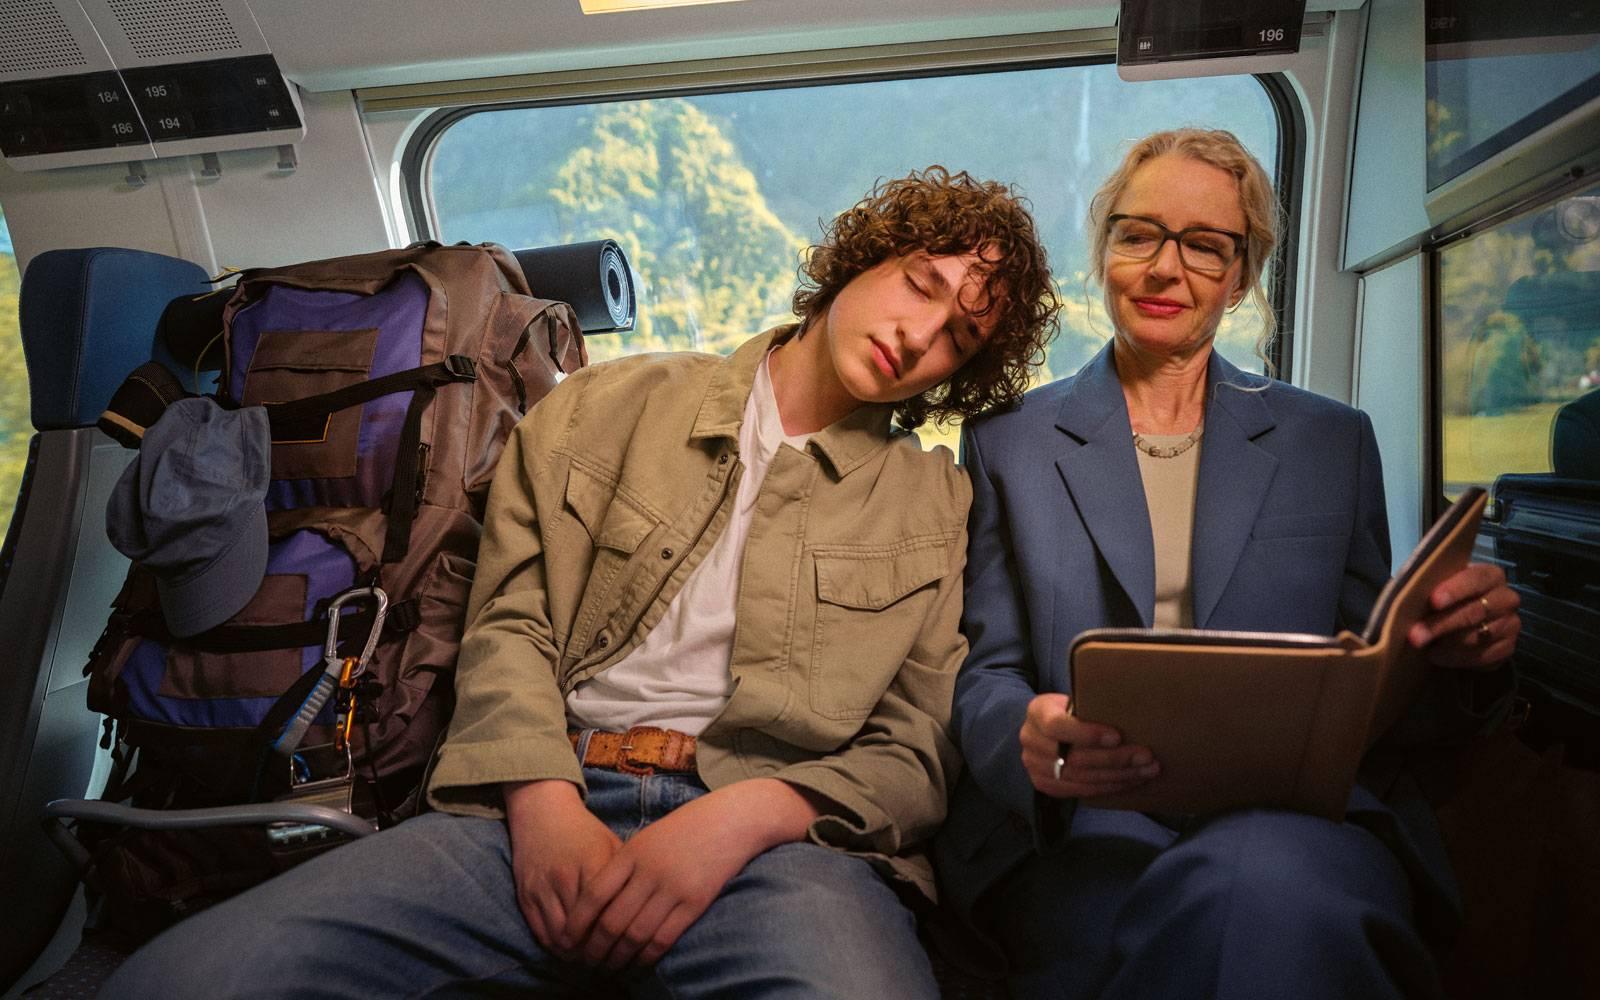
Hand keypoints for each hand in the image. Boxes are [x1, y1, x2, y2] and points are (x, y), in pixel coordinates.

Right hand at [504, 780, 621, 958]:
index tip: (628, 948)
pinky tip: (571, 951)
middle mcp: (565, 878)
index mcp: (593, 864)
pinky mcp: (525, 896)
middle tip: (612, 962)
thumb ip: (627, 876)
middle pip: (584, 931)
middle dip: (598, 951)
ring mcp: (542, 888)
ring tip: (593, 959)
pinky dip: (556, 948)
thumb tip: (648, 907)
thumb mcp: (611, 845)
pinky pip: (541, 934)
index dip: (618, 937)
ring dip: (576, 955)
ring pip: (560, 938)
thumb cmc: (584, 830)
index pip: (607, 913)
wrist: (541, 811)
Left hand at [564, 779, 817, 968]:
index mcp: (632, 853)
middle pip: (612, 921)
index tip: (567, 940)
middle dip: (595, 948)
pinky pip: (664, 938)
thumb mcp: (648, 838)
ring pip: (636, 935)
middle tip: (586, 962)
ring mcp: (673, 888)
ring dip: (619, 957)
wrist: (731, 820)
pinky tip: (639, 962)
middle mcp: (648, 872)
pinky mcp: (695, 902)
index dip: (577, 923)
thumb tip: (600, 902)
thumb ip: (625, 865)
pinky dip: (647, 956)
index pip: (594, 895)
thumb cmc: (686, 828)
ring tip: (610, 967)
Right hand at [1022, 692, 1158, 798]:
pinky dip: (1109, 787)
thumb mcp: (1076, 699)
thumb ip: (1093, 707)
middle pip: (1073, 757)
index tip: (1117, 737)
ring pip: (1080, 777)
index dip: (1087, 734)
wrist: (1048, 729)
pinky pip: (1080, 791)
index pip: (1056, 726)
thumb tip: (1131, 713)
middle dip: (1114, 759)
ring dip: (1118, 776)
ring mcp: (1034, 766)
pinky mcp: (1045, 784)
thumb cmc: (1072, 709)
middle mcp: (1030, 740)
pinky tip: (1131, 780)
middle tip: (1145, 756)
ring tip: (1147, 770)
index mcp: (1037, 712)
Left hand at [1407, 562, 1520, 670]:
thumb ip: (1430, 585)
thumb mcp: (1438, 586)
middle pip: (1476, 611)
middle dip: (1442, 624)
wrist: (1458, 620)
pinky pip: (1484, 657)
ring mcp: (1510, 625)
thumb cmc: (1445, 598)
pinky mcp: (1508, 648)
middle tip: (1416, 635)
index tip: (1433, 601)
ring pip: (1478, 636)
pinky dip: (1458, 658)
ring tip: (1423, 647)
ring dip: (1447, 645)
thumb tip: (1409, 592)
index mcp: (1491, 575)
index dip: (1454, 590)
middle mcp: (1506, 599)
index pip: (1476, 579)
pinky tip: (1438, 657)